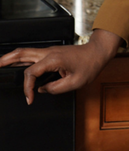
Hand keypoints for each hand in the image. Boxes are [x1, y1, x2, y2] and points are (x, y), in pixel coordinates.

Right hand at [0, 28, 121, 104]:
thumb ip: (55, 88)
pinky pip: (32, 54)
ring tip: (0, 63)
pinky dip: (21, 58)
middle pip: (23, 54)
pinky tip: (16, 63)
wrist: (97, 53)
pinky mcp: (51, 53)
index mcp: (53, 59)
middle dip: (7, 60)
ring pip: (26, 52)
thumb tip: (42, 89)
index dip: (28, 88)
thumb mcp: (74, 83)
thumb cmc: (89, 65)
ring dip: (12, 57)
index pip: (31, 73)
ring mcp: (49, 51)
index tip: (30, 99)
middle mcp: (49, 52)